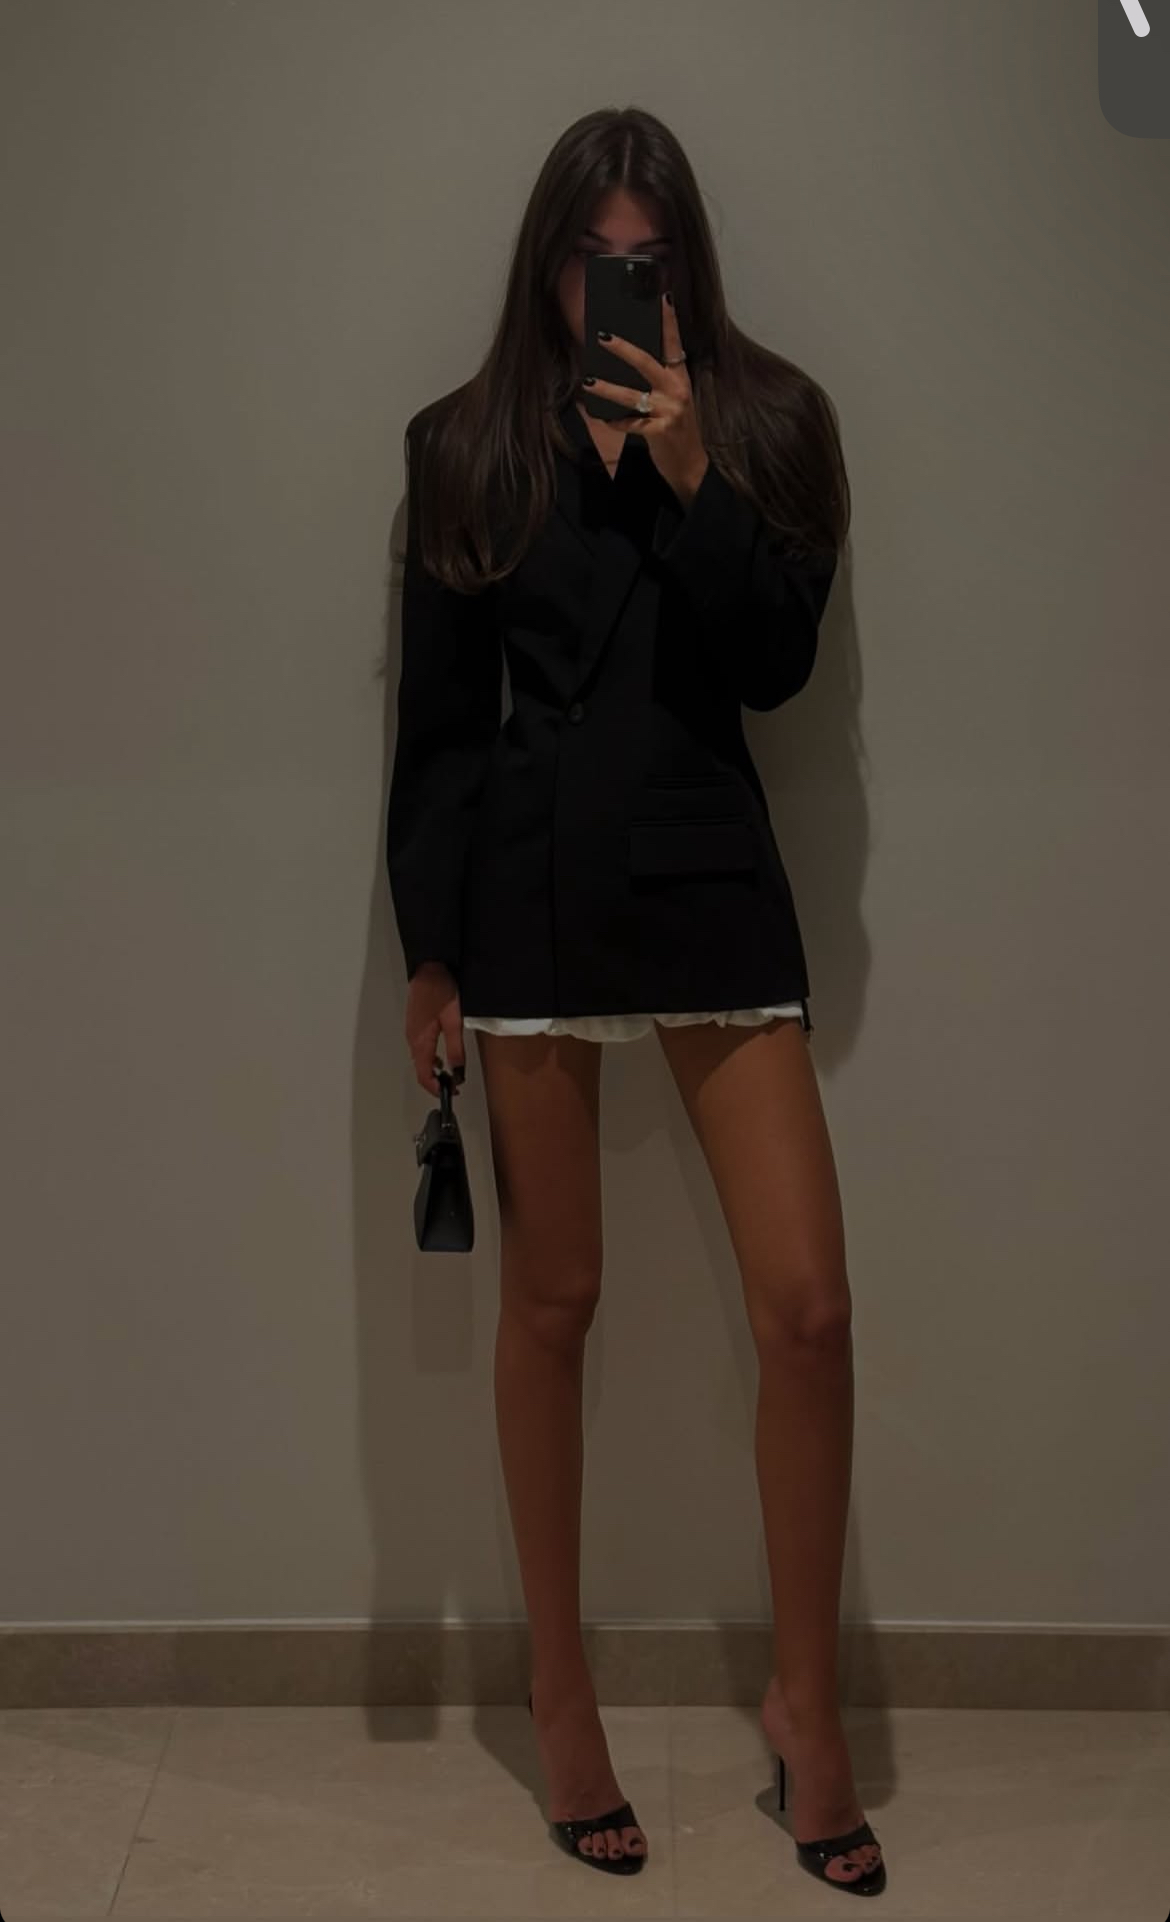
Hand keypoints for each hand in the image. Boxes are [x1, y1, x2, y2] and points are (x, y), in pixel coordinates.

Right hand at [406, 961, 465, 1097]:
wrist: (428, 969)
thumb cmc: (440, 992)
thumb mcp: (454, 1022)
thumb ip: (456, 1049)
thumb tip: (457, 1072)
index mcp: (421, 1042)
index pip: (424, 1075)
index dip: (435, 1089)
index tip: (450, 1092)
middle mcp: (412, 1040)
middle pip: (420, 1070)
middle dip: (435, 1081)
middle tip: (452, 1085)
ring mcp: (411, 1032)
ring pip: (419, 1060)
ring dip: (432, 1070)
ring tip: (449, 1073)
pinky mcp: (414, 1024)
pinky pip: (419, 1048)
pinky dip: (428, 1058)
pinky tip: (440, 1055)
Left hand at [581, 293, 709, 504]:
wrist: (690, 466)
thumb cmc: (676, 429)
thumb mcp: (673, 400)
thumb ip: (658, 381)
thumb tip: (628, 361)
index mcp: (680, 378)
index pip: (674, 344)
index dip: (669, 321)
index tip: (662, 297)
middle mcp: (677, 391)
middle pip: (647, 363)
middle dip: (623, 349)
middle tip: (603, 337)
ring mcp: (669, 412)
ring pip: (632, 395)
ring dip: (607, 388)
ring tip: (588, 381)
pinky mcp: (660, 432)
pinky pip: (631, 424)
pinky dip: (617, 422)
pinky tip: (604, 419)